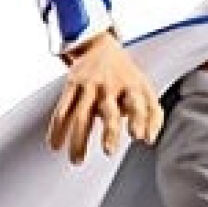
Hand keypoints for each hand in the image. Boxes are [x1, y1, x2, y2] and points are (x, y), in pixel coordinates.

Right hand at [47, 31, 165, 163]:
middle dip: (110, 131)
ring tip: (77, 160)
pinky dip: (57, 128)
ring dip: (78, 139)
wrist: (100, 46)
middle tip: (109, 151)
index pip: (138, 104)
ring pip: (81, 114)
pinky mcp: (71, 84)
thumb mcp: (144, 89)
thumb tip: (150, 139)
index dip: (140, 119)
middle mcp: (110, 86)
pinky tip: (54, 144)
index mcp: (132, 87)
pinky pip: (62, 108)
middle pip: (109, 110)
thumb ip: (152, 114)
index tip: (139, 137)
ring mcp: (89, 86)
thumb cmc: (126, 76)